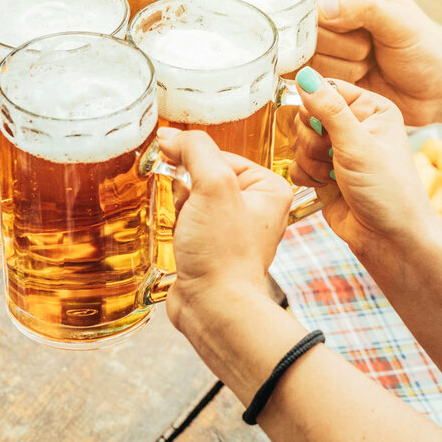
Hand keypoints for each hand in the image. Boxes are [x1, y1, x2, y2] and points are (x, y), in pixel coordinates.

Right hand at [160, 128, 306, 395]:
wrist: (213, 306)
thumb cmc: (223, 254)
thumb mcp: (213, 186)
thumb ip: (195, 150)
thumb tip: (171, 136)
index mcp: (269, 187)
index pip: (220, 153)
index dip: (193, 160)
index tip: (176, 167)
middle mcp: (256, 206)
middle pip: (206, 174)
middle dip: (186, 187)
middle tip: (190, 209)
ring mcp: (234, 228)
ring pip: (194, 196)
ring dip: (180, 206)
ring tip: (186, 227)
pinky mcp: (214, 245)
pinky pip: (188, 219)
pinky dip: (177, 223)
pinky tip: (180, 237)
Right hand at [289, 68, 441, 263]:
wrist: (391, 240)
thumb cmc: (389, 192)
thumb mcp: (358, 145)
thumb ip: (328, 109)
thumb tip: (305, 76)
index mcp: (371, 110)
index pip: (327, 89)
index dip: (316, 107)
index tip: (324, 128)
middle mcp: (354, 127)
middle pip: (306, 115)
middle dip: (313, 140)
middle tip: (334, 157)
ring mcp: (337, 151)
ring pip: (298, 141)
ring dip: (311, 161)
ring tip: (335, 177)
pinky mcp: (323, 174)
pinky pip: (296, 164)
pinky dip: (305, 176)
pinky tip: (325, 187)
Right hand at [314, 0, 441, 125]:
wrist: (437, 86)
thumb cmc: (425, 46)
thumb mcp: (399, 22)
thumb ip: (362, 8)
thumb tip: (323, 8)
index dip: (330, 20)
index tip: (361, 29)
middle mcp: (328, 8)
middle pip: (305, 31)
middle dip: (343, 46)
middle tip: (371, 46)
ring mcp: (322, 41)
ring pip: (307, 57)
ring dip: (345, 66)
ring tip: (370, 60)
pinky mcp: (321, 70)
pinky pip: (312, 79)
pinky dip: (340, 81)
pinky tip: (361, 76)